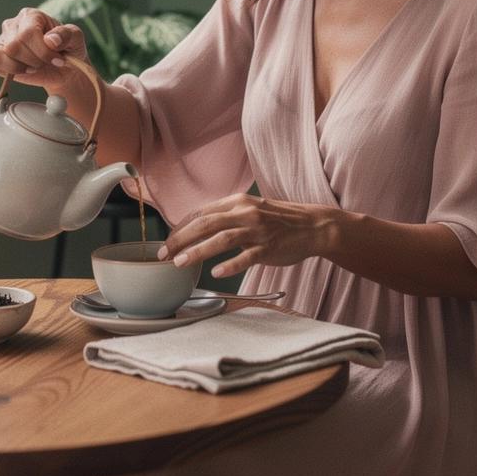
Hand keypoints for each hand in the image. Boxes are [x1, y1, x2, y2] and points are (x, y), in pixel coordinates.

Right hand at [0, 8, 90, 96]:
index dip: (43, 50)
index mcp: (31, 16)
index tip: (58, 59)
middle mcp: (13, 26)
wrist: (64, 67)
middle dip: (33, 60)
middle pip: (13, 46)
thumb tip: (51, 40)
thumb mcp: (76, 38)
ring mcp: (2, 42)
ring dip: (17, 67)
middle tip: (45, 64)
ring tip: (31, 68)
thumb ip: (66, 35)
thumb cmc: (68, 48)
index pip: (28, 33)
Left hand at [156, 193, 336, 278]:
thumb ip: (226, 217)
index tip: (166, 242)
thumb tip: (196, 229)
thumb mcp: (249, 210)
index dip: (180, 227)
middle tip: (164, 255)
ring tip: (180, 263)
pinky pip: (247, 256)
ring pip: (222, 238)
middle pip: (206, 223)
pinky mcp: (269, 247)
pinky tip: (216, 272)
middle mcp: (245, 212)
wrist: (312, 225)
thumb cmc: (278, 221)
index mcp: (236, 202)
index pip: (201, 212)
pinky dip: (230, 264)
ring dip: (198, 251)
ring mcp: (258, 230)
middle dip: (181, 239)